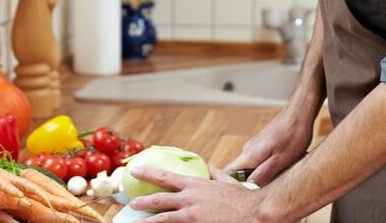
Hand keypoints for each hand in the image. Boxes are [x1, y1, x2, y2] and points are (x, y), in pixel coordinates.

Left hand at [129, 166, 264, 222]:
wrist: (253, 214)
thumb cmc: (242, 200)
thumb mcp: (228, 183)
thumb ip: (217, 174)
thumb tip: (211, 167)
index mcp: (196, 185)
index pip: (165, 176)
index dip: (148, 173)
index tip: (135, 171)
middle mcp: (190, 198)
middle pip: (159, 199)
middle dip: (143, 201)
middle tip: (131, 203)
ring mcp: (191, 215)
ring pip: (162, 218)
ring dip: (147, 221)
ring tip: (135, 222)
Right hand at [224, 107, 312, 184]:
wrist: (299, 113)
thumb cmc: (293, 135)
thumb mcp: (281, 160)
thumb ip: (263, 174)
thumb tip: (248, 187)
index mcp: (249, 155)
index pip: (228, 173)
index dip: (229, 186)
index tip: (240, 196)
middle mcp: (248, 150)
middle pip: (241, 174)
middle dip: (251, 185)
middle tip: (266, 192)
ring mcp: (255, 147)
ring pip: (252, 168)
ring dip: (263, 176)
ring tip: (279, 177)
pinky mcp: (262, 145)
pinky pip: (260, 161)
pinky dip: (269, 167)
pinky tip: (283, 166)